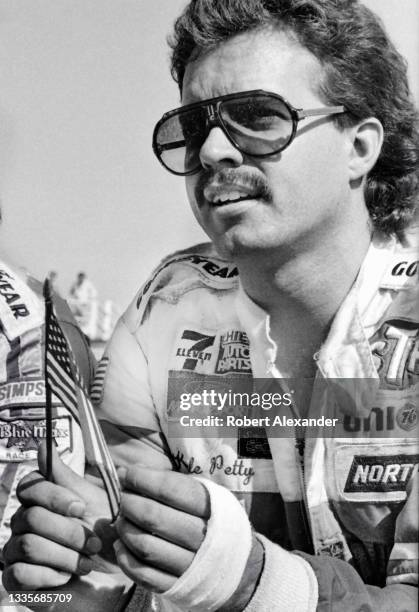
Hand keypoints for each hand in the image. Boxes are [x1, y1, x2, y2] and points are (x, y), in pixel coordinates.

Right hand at [2, 444, 114, 591]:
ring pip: (27, 544)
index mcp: (40, 499)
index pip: (29, 486)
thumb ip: (66, 476)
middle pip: (31, 517)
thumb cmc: (105, 535)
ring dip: (65, 555)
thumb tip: (44, 443)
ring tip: (86, 562)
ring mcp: (16, 550)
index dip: (54, 496)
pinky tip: (66, 577)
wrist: (115, 576)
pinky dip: (49, 575)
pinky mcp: (16, 580)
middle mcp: (23, 522)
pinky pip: (20, 573)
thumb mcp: (93, 501)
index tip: (81, 508)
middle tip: (93, 543)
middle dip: (69, 531)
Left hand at [114, 466, 209, 592]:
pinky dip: (126, 560)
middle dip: (129, 503)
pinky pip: (145, 575)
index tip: (125, 473)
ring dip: (126, 530)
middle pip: (154, 517)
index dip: (142, 479)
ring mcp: (190, 566)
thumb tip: (132, 471)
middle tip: (122, 497)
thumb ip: (172, 482)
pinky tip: (121, 545)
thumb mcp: (205, 494)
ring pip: (146, 546)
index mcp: (211, 507)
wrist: (240, 565)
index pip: (170, 489)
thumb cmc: (214, 520)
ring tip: (120, 519)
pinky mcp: (178, 587)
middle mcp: (202, 537)